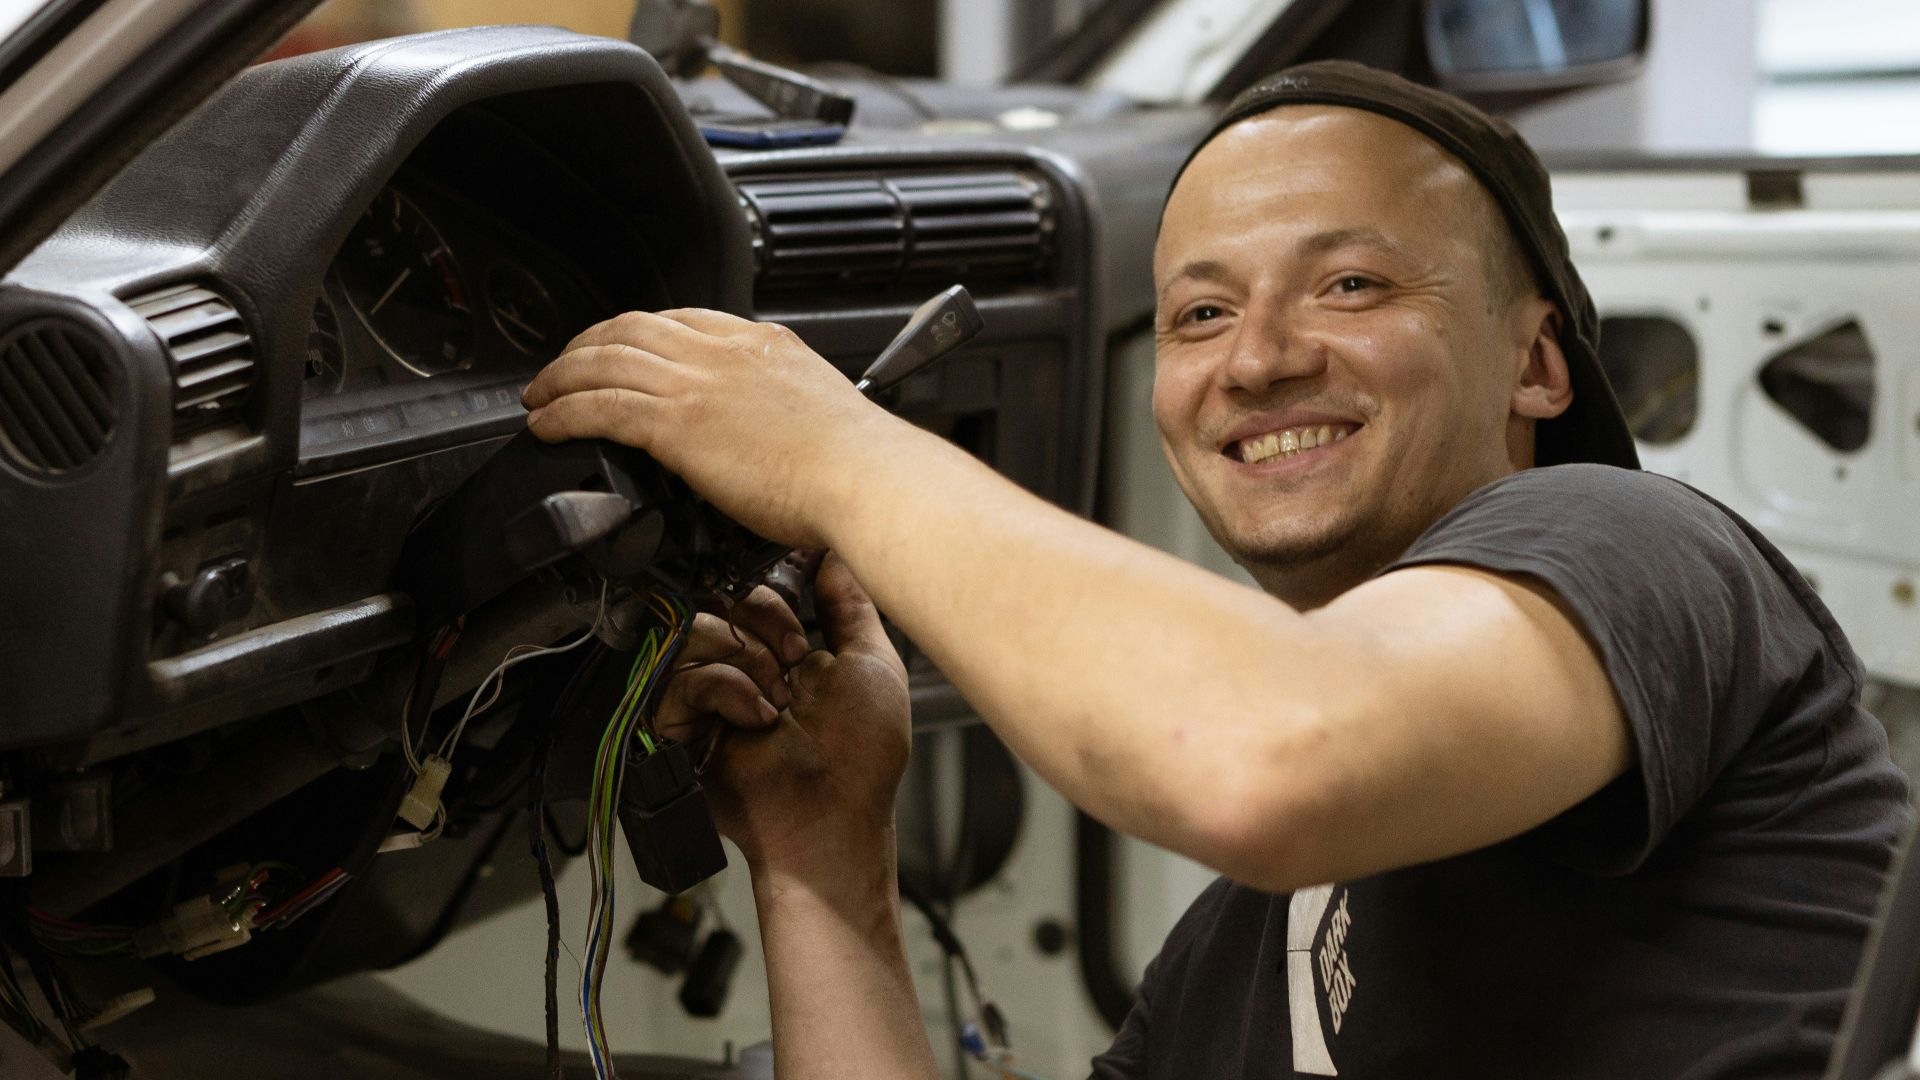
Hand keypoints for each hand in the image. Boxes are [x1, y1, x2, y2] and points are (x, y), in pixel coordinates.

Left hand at [520, 309, 908, 550]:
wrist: (867, 479)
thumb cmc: (860, 467)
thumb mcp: (822, 414)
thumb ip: (784, 412)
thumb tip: (770, 440)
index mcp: (765, 344)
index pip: (685, 319)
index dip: (640, 332)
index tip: (622, 350)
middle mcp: (726, 352)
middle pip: (633, 327)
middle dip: (587, 345)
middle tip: (562, 369)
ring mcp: (700, 383)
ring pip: (605, 359)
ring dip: (561, 376)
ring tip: (539, 396)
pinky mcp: (679, 424)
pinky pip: (599, 406)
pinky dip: (563, 412)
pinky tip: (546, 425)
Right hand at [655, 553, 910, 876]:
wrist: (833, 815)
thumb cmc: (862, 757)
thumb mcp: (873, 663)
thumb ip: (851, 605)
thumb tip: (834, 555)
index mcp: (785, 654)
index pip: (754, 591)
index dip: (774, 598)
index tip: (803, 629)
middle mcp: (744, 668)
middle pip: (721, 599)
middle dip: (764, 624)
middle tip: (794, 663)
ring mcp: (711, 695)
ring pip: (697, 629)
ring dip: (747, 658)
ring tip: (776, 698)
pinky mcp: (681, 723)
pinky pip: (681, 675)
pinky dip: (726, 688)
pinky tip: (756, 717)